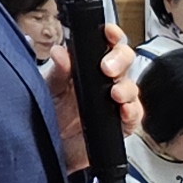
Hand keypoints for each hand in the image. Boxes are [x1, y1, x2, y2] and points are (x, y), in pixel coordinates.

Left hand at [50, 22, 142, 176]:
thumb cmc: (48, 116)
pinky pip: (134, 116)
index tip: (109, 34)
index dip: (112, 36)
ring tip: (115, 94)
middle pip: (125, 62)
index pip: (105, 45)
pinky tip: (123, 111)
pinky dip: (133, 113)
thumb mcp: (48, 89)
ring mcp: (113, 103)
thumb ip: (57, 71)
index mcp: (87, 67)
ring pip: (132, 88)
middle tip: (108, 68)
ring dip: (127, 88)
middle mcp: (103, 82)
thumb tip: (60, 52)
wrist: (47, 149)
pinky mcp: (119, 125)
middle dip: (120, 61)